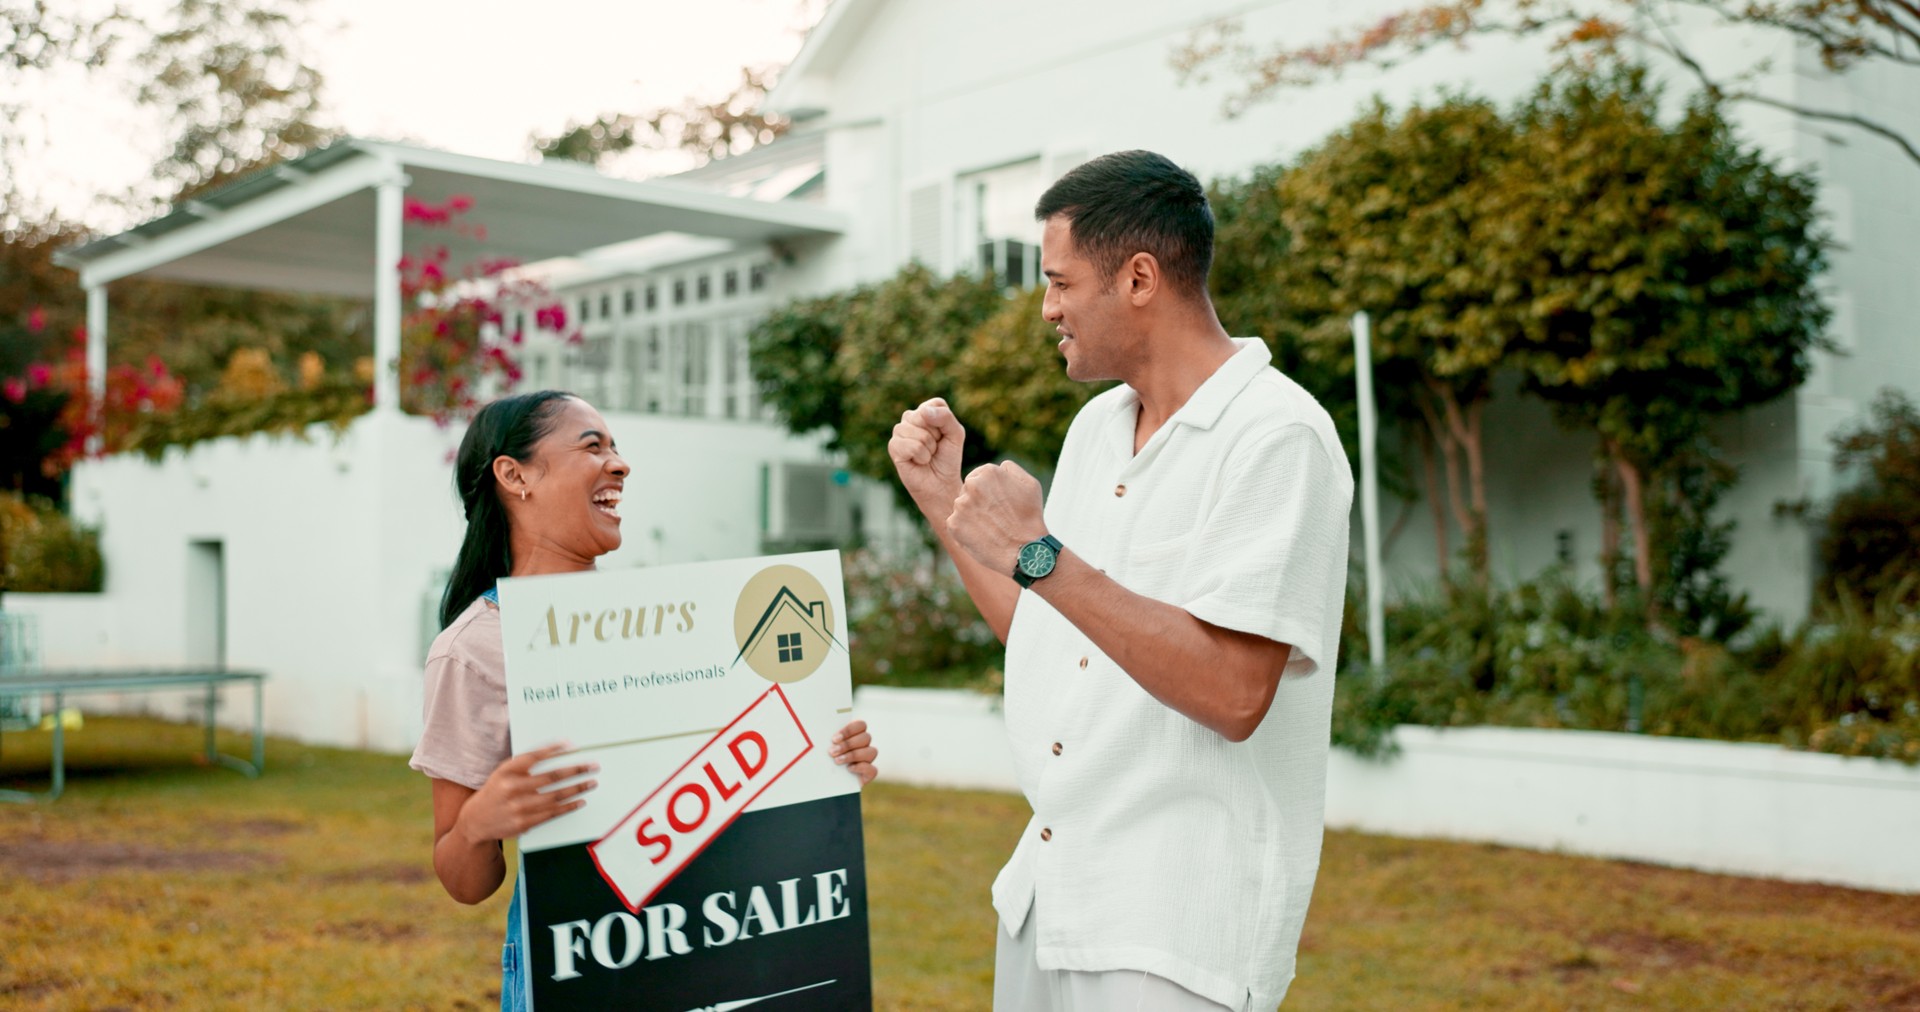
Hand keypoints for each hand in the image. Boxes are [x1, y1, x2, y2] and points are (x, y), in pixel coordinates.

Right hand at [459, 742, 597, 845]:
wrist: (476, 820)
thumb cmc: (496, 791)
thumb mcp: (503, 772)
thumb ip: (525, 764)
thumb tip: (556, 752)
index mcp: (506, 770)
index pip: (535, 756)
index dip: (554, 750)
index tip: (572, 745)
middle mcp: (512, 787)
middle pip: (551, 777)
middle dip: (576, 770)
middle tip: (592, 766)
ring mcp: (519, 806)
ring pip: (555, 796)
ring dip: (577, 788)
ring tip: (591, 782)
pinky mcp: (524, 822)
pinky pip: (552, 813)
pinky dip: (568, 806)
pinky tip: (580, 801)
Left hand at [828, 720, 877, 785]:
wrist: (823, 783)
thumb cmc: (822, 761)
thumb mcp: (822, 748)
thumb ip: (826, 739)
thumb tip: (822, 730)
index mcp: (854, 735)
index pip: (861, 725)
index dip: (849, 730)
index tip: (834, 739)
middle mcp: (863, 745)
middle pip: (866, 737)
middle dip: (848, 744)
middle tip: (832, 752)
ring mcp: (868, 760)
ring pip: (871, 751)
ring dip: (853, 755)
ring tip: (837, 761)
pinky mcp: (868, 774)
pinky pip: (873, 769)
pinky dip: (861, 767)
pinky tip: (849, 769)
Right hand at [889, 398, 966, 521]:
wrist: (940, 483)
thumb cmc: (947, 458)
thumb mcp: (955, 434)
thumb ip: (945, 417)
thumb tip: (923, 412)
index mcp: (925, 411)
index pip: (936, 404)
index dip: (945, 423)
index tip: (944, 436)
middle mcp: (910, 418)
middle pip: (925, 417)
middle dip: (936, 436)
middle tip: (935, 448)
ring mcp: (899, 432)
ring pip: (919, 433)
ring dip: (929, 449)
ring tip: (927, 456)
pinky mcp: (893, 446)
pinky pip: (912, 446)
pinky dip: (921, 457)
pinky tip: (919, 462)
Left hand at [948, 461, 1046, 575]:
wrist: (1025, 550)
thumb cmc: (1030, 518)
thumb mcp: (1030, 484)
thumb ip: (1010, 469)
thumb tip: (999, 466)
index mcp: (989, 472)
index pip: (979, 476)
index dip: (989, 491)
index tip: (998, 503)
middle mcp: (971, 485)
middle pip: (968, 490)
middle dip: (978, 501)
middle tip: (994, 517)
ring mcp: (960, 505)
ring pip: (962, 507)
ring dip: (971, 515)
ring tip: (990, 527)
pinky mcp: (953, 524)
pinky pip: (956, 523)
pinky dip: (965, 530)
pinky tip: (982, 536)